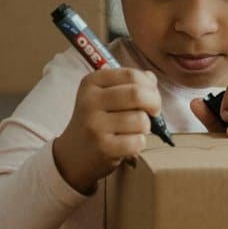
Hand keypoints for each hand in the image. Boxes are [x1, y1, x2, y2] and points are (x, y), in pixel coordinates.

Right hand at [52, 68, 161, 194]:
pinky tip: (129, 143)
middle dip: (154, 103)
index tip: (151, 96)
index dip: (149, 85)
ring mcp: (95, 124)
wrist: (73, 153)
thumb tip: (151, 78)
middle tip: (154, 113)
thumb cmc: (97, 121)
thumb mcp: (105, 95)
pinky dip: (140, 142)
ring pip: (141, 119)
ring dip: (146, 126)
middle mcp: (90, 101)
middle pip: (137, 94)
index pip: (131, 75)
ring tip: (134, 130)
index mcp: (92, 82)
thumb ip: (129, 83)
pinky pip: (137, 141)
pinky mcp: (103, 147)